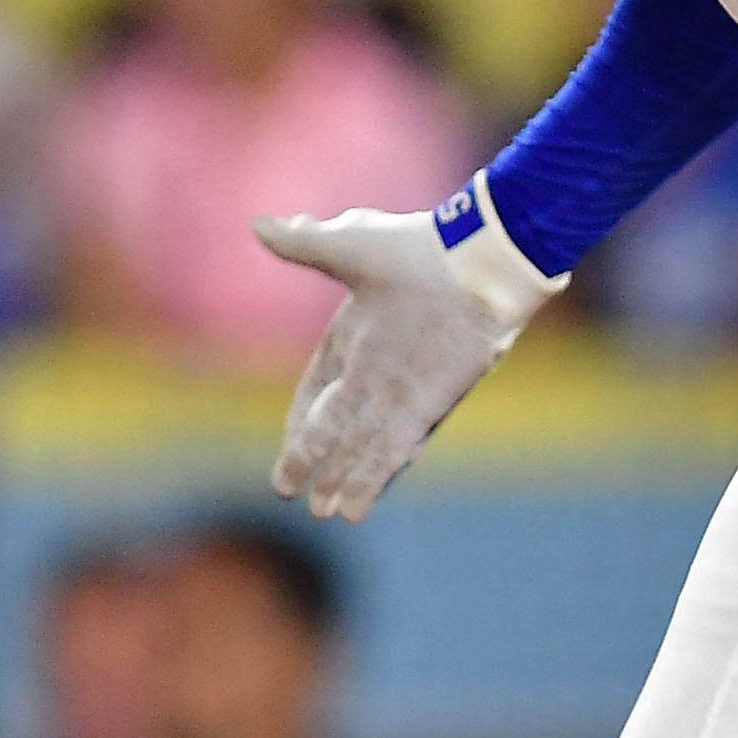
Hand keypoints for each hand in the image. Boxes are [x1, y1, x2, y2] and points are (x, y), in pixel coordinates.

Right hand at [256, 186, 560, 520]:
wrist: (480, 260)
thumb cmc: (419, 245)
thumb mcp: (351, 244)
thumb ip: (303, 243)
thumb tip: (257, 225)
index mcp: (351, 336)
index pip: (316, 388)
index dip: (298, 420)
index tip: (286, 446)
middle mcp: (373, 370)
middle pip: (333, 426)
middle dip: (311, 459)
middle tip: (287, 491)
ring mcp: (399, 391)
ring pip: (360, 446)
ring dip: (341, 479)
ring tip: (324, 512)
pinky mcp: (425, 404)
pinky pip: (391, 451)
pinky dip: (372, 480)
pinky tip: (356, 508)